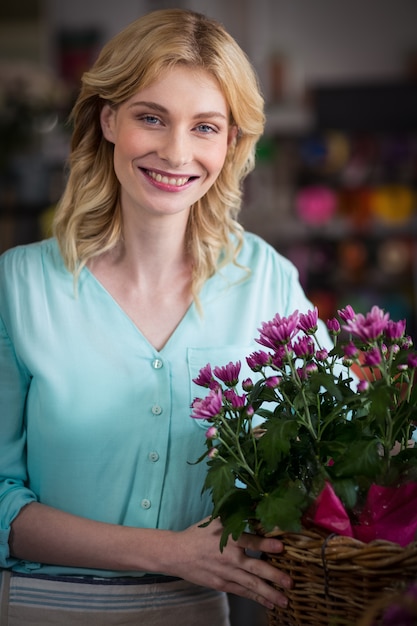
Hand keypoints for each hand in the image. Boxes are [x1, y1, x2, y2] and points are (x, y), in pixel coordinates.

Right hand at [166, 517, 291, 609]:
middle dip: (274, 575)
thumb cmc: (199, 534)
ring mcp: (226, 573)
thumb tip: (256, 504)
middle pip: (255, 567)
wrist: (177, 553)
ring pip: (251, 584)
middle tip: (290, 582)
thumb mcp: (217, 519)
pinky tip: (270, 603)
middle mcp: (230, 557)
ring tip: (285, 600)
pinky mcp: (222, 584)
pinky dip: (256, 598)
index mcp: (229, 538)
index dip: (265, 544)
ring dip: (269, 593)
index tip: (281, 547)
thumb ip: (236, 515)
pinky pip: (243, 592)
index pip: (250, 541)